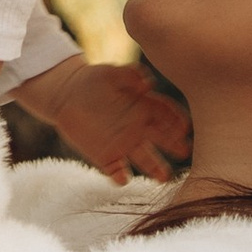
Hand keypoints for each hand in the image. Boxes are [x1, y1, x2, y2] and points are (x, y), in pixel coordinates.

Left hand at [14, 54, 189, 180]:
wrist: (67, 95)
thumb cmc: (93, 80)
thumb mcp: (111, 73)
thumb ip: (130, 76)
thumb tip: (148, 84)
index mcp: (143, 107)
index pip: (166, 114)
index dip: (177, 120)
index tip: (184, 126)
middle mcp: (138, 128)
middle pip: (161, 138)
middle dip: (174, 145)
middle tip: (183, 151)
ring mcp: (123, 143)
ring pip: (144, 158)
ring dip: (154, 167)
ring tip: (163, 177)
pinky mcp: (105, 156)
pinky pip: (116, 169)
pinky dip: (120, 175)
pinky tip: (123, 178)